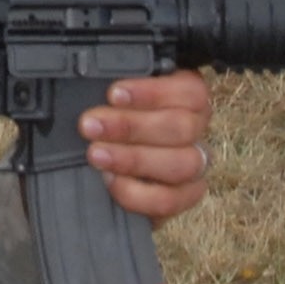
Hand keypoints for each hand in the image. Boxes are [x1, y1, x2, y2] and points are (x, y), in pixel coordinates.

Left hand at [80, 73, 215, 221]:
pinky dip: (137, 193)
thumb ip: (108, 87)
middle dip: (131, 127)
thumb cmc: (106, 118)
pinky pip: (170, 200)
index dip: (153, 93)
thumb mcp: (109, 97)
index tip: (113, 94)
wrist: (99, 163)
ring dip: (134, 159)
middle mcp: (195, 130)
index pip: (190, 91)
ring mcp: (193, 166)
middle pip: (182, 128)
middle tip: (91, 125)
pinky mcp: (181, 198)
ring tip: (96, 154)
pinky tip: (111, 180)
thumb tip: (90, 83)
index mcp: (185, 96)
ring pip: (182, 164)